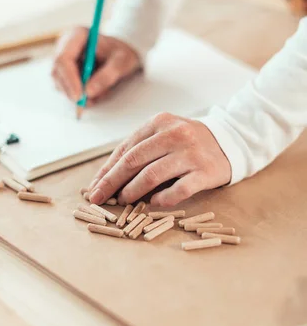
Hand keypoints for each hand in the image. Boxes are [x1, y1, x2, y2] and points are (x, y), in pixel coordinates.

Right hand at [52, 26, 140, 103]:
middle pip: (58, 72)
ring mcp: (63, 60)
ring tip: (101, 93)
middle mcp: (65, 46)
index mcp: (77, 35)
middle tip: (88, 102)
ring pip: (60, 83)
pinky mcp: (64, 73)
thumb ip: (107, 76)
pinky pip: (66, 89)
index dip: (69, 78)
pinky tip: (96, 92)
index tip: (80, 95)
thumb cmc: (122, 53)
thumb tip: (88, 92)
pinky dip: (80, 95)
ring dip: (77, 94)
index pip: (63, 58)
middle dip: (73, 90)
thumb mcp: (122, 62)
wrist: (122, 55)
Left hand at [88, 113, 230, 206]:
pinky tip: (153, 202)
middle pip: (133, 161)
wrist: (229, 142)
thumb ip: (139, 150)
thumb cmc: (187, 142)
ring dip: (132, 191)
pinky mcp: (205, 171)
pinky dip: (162, 199)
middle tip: (98, 198)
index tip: (94, 187)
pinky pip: (179, 189)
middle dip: (112, 182)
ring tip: (122, 200)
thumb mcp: (163, 135)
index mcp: (159, 123)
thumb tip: (107, 177)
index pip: (126, 149)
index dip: (107, 170)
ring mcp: (190, 153)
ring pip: (152, 175)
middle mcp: (174, 135)